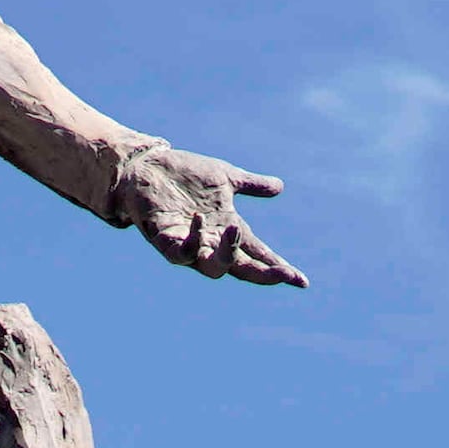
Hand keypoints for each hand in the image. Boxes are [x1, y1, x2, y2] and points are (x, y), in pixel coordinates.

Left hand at [108, 140, 305, 288]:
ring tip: (236, 229)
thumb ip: (250, 185)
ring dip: (226, 253)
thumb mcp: (224, 177)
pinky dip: (190, 240)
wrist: (147, 166)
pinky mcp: (163, 238)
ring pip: (212, 266)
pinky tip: (198, 219)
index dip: (278, 268)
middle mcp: (210, 242)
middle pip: (239, 269)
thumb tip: (279, 186)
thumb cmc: (184, 175)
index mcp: (228, 229)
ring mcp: (187, 243)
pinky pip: (178, 252)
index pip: (258, 255)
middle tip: (280, 273)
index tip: (301, 281)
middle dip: (261, 274)